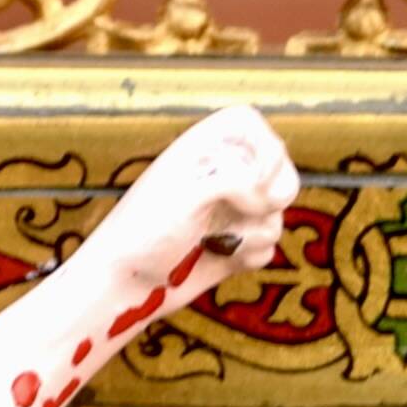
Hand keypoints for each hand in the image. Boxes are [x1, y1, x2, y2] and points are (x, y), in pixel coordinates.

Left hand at [97, 105, 299, 305]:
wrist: (127, 285)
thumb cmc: (142, 231)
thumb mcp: (186, 192)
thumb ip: (233, 180)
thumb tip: (265, 195)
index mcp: (200, 148)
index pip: (248, 122)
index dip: (265, 145)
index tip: (258, 175)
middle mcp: (219, 175)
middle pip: (279, 170)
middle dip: (271, 196)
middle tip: (245, 210)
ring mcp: (230, 212)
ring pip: (277, 214)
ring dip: (253, 231)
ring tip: (214, 240)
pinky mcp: (236, 245)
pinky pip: (268, 247)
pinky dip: (249, 256)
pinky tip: (220, 258)